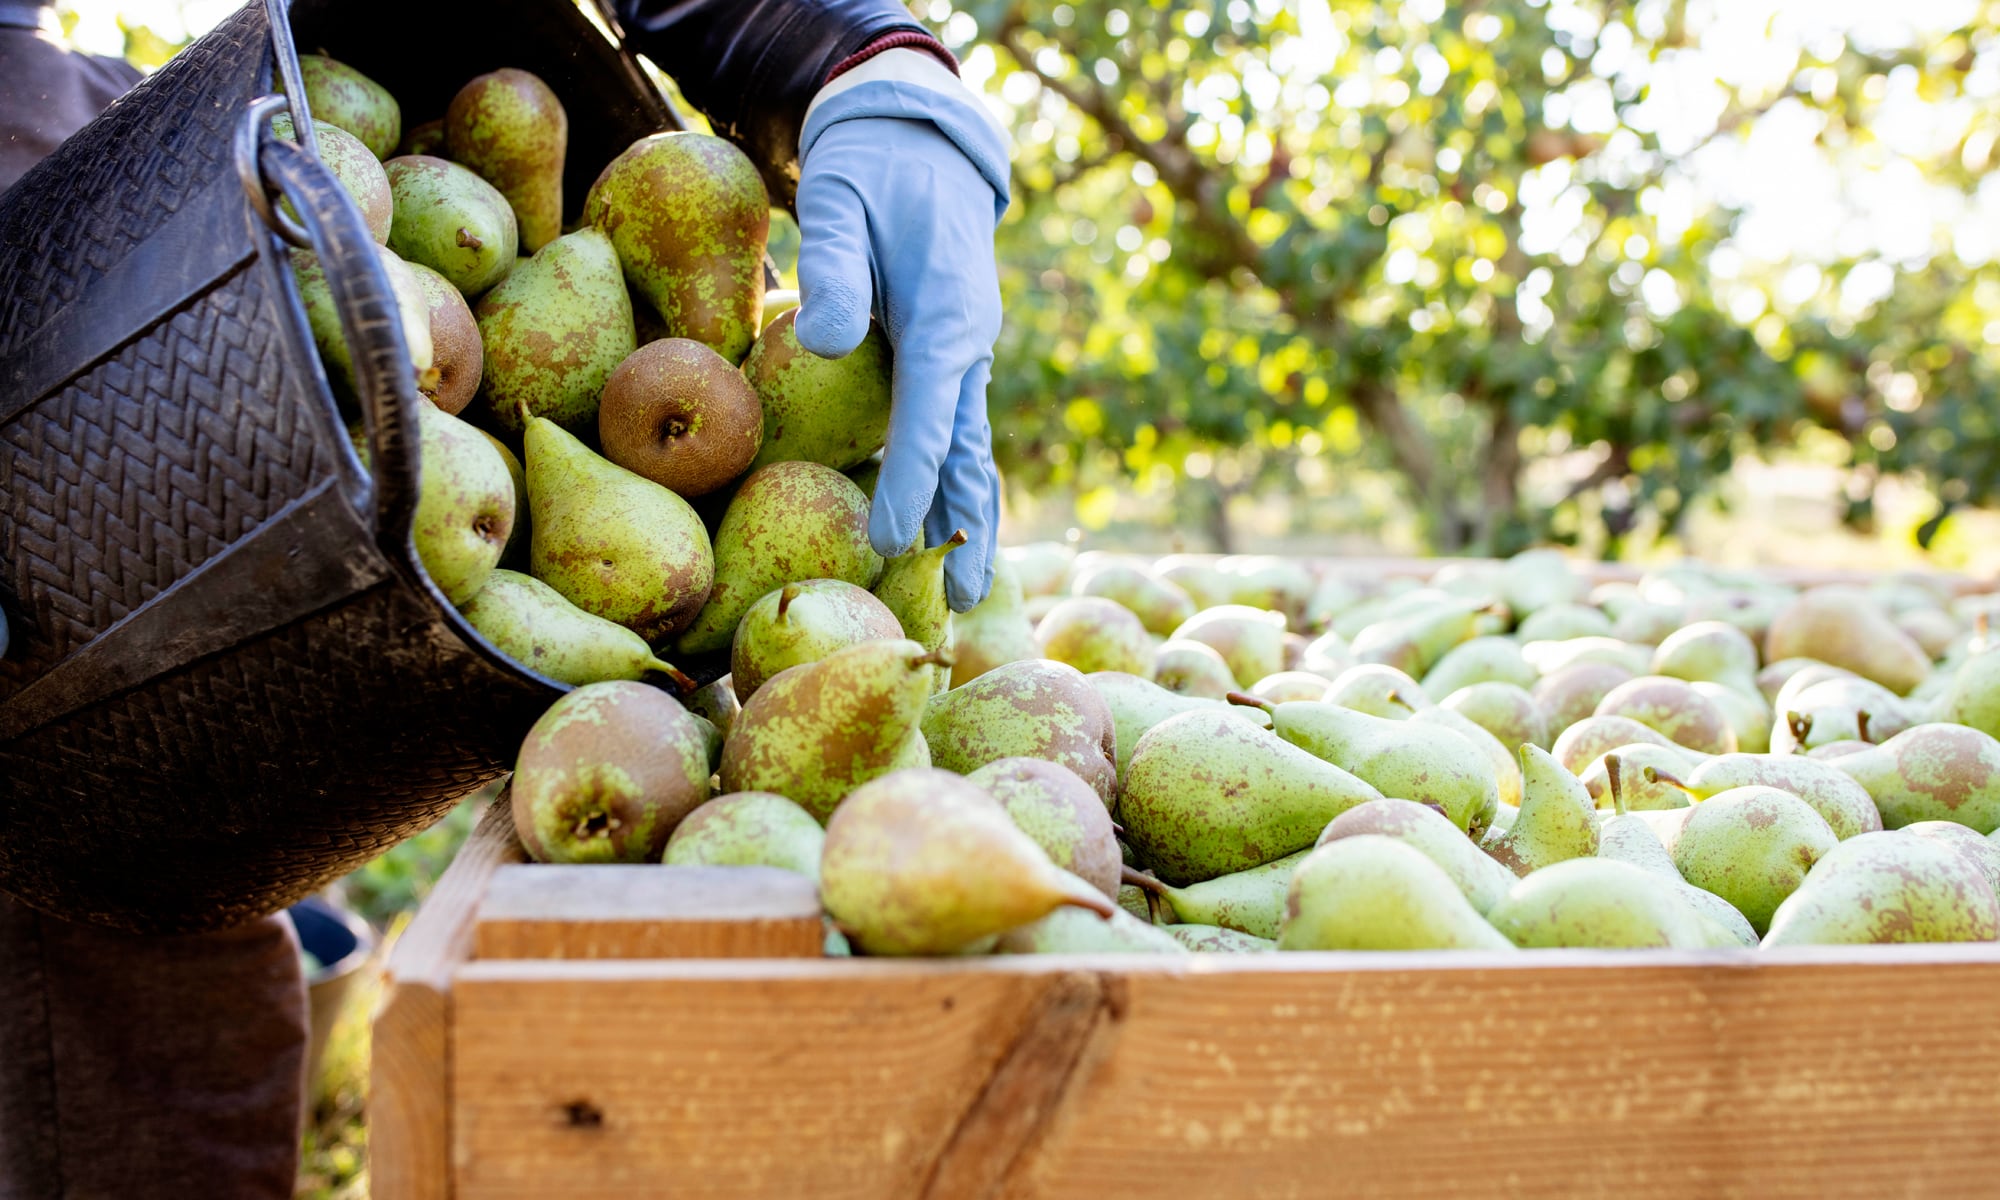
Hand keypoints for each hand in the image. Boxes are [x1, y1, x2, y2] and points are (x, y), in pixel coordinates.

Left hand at [793, 54, 1009, 610]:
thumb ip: (831, 266)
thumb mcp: (838, 199)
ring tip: (963, 593)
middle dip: (962, 531)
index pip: (930, 414)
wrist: (916, 141)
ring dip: (966, 521)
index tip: (887, 541)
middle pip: (969, 453)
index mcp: (948, 314)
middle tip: (957, 604)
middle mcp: (968, 344)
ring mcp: (964, 355)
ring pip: (970, 453)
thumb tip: (820, 342)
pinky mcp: (948, 359)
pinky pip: (953, 435)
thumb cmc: (867, 169)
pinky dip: (950, 486)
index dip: (910, 481)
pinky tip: (939, 534)